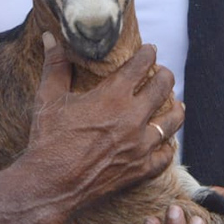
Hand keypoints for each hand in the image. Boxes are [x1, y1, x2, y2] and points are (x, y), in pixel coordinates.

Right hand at [18, 35, 180, 223]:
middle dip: (165, 76)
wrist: (49, 185)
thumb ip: (55, 66)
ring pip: (173, 120)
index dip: (148, 54)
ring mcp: (141, 145)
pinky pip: (166, 155)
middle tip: (162, 74)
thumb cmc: (47, 140)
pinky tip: (165, 142)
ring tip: (175, 104)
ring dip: (176, 109)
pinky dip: (166, 147)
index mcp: (113, 96)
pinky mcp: (141, 169)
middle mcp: (133, 118)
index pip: (141, 65)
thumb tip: (50, 38)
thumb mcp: (48, 99)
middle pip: (163, 87)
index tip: (150, 50)